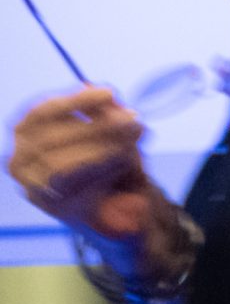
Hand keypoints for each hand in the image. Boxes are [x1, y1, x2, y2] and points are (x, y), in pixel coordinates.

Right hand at [8, 85, 160, 244]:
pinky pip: (79, 191)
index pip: (41, 113)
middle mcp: (20, 162)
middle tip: (135, 122)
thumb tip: (109, 98)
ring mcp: (36, 189)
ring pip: (61, 166)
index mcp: (27, 133)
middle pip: (52, 140)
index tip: (109, 92)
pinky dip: (106, 176)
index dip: (74, 101)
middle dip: (98, 129)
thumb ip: (107, 112)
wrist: (120, 202)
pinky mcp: (60, 210)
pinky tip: (126, 167)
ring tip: (133, 146)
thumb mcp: (110, 129)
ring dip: (104, 153)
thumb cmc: (108, 157)